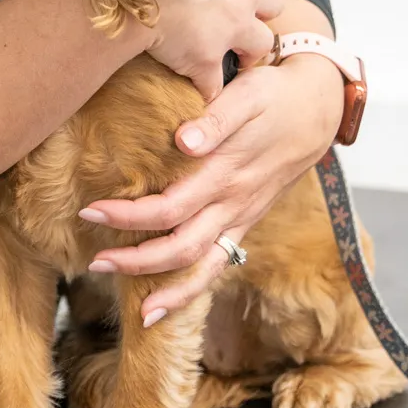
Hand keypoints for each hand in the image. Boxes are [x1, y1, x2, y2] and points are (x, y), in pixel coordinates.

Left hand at [80, 52, 344, 320]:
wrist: (317, 109)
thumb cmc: (274, 96)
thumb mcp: (247, 95)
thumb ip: (215, 119)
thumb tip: (183, 141)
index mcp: (226, 172)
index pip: (169, 206)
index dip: (128, 214)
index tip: (90, 210)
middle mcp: (233, 202)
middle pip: (181, 248)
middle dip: (136, 262)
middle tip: (93, 263)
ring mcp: (242, 217)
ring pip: (204, 267)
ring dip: (169, 290)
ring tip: (137, 311)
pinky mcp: (247, 222)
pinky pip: (220, 264)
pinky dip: (194, 290)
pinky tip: (166, 305)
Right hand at [145, 0, 283, 100]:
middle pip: (272, 5)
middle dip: (259, 12)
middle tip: (238, 21)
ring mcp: (229, 27)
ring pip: (258, 46)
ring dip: (247, 53)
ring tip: (232, 60)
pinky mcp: (205, 59)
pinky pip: (215, 85)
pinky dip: (207, 91)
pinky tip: (198, 95)